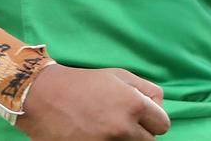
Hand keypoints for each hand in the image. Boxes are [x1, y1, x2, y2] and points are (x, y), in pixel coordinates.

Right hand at [16, 63, 170, 139]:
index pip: (163, 124)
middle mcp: (124, 128)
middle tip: (124, 120)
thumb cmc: (84, 83)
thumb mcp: (118, 75)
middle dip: (141, 131)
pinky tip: (97, 135)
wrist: (46, 97)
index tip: (143, 115)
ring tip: (109, 127)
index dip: (154, 118)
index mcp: (134, 104)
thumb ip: (145, 89)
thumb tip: (160, 105)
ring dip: (126, 140)